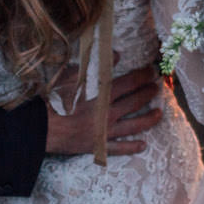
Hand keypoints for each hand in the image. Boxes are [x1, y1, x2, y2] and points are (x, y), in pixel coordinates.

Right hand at [43, 67, 164, 157]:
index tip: (152, 71)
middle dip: (147, 94)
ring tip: (159, 114)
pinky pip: (118, 149)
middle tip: (157, 88)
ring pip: (132, 126)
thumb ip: (94, 66)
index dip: (142, 76)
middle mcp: (108, 115)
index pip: (128, 84)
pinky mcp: (98, 147)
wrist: (43, 131)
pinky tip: (143, 145)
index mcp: (101, 97)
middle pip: (134, 103)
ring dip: (147, 119)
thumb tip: (116, 54)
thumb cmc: (54, 103)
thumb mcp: (71, 80)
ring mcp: (105, 133)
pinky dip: (131, 147)